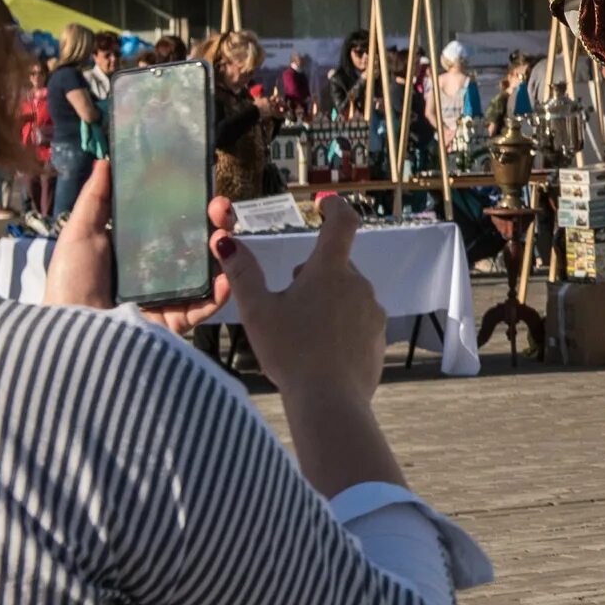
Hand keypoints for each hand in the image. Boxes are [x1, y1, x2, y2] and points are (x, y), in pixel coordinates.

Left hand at [42, 164, 233, 336]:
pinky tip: (228, 273)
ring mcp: (172, 296)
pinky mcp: (179, 320)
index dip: (192, 204)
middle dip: (216, 221)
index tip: (203, 186)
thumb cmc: (71, 282)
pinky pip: (208, 304)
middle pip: (199, 242)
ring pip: (210, 270)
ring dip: (223, 250)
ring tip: (223, 236)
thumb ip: (95, 199)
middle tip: (220, 206)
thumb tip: (105, 160)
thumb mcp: (79, 234)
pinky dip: (224, 290)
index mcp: (138, 249)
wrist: (72, 333)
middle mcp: (159, 271)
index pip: (174, 222)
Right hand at [217, 196, 391, 415]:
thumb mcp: (257, 312)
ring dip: (327, 299)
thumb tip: (225, 240)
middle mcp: (358, 284)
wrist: (330, 399)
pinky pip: (358, 320)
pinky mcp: (379, 336)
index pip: (342, 224)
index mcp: (330, 271)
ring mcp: (373, 311)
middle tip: (289, 296)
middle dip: (315, 273)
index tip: (326, 204)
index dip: (335, 208)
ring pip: (348, 293)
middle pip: (338, 266)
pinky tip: (320, 349)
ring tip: (302, 328)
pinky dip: (341, 325)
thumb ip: (243, 274)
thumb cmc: (290, 351)